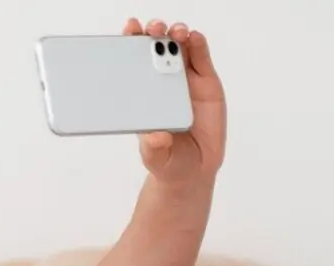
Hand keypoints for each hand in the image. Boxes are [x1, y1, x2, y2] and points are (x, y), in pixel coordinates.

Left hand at [125, 18, 225, 186]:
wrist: (194, 169)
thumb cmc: (168, 159)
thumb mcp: (156, 157)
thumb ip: (154, 147)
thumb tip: (155, 137)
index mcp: (143, 96)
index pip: (134, 64)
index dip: (131, 44)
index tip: (129, 30)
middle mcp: (162, 83)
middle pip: (156, 48)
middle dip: (153, 33)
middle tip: (152, 28)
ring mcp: (184, 80)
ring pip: (179, 48)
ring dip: (176, 35)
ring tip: (175, 32)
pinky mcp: (205, 83)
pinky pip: (201, 58)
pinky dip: (198, 45)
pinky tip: (194, 37)